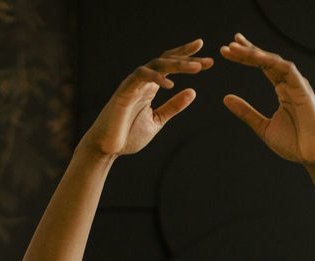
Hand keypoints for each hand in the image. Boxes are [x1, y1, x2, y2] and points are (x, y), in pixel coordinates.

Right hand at [81, 39, 212, 157]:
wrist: (106, 149)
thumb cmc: (128, 136)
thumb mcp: (157, 121)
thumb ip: (173, 107)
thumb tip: (193, 92)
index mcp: (150, 87)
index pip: (170, 66)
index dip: (187, 59)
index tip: (208, 59)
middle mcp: (142, 82)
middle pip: (166, 60)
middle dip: (187, 57)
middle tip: (208, 60)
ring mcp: (133, 84)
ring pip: (157, 64)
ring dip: (178, 65)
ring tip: (196, 68)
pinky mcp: (124, 91)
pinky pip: (141, 76)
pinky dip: (156, 78)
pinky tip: (171, 84)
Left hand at [220, 34, 314, 164]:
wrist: (313, 156)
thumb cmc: (294, 144)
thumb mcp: (263, 126)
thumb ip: (246, 112)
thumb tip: (225, 98)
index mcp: (283, 90)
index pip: (263, 67)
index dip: (247, 57)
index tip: (228, 50)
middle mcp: (291, 83)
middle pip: (267, 60)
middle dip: (248, 51)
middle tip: (229, 45)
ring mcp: (298, 84)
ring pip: (274, 61)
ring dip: (255, 53)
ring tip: (235, 48)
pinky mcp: (303, 88)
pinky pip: (286, 69)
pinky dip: (270, 61)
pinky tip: (255, 56)